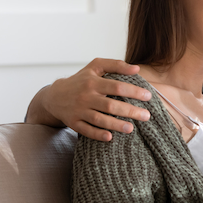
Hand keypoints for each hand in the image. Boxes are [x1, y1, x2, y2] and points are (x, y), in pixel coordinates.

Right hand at [25, 58, 152, 141]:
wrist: (54, 96)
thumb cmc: (81, 80)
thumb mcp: (95, 67)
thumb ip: (116, 65)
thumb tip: (137, 68)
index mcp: (93, 82)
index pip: (117, 86)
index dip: (134, 91)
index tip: (148, 96)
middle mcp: (86, 96)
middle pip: (111, 105)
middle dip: (130, 111)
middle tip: (146, 116)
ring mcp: (79, 111)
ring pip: (99, 120)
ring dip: (116, 125)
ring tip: (131, 128)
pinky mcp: (73, 123)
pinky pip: (86, 131)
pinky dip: (97, 134)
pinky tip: (110, 137)